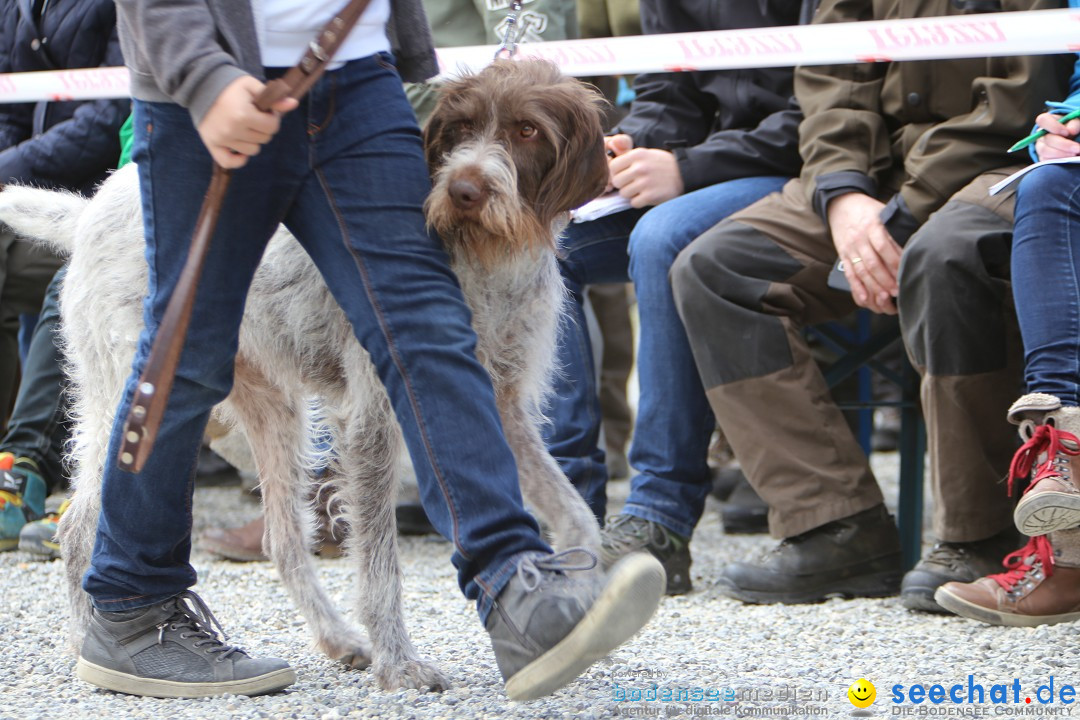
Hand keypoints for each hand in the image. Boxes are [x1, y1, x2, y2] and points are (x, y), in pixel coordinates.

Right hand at [197, 76, 298, 168]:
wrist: (201, 86)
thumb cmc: (230, 86)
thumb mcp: (252, 86)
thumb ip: (273, 98)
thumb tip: (293, 104)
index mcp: (243, 115)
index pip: (272, 126)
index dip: (272, 118)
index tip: (264, 111)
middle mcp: (232, 130)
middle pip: (264, 139)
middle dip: (263, 128)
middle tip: (253, 117)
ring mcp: (221, 139)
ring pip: (252, 150)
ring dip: (253, 140)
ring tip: (245, 126)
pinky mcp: (212, 145)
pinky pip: (229, 163)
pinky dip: (238, 159)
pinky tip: (240, 148)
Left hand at [607, 137, 683, 207]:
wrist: (684, 173)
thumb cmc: (660, 165)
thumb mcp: (645, 154)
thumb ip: (626, 157)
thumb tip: (607, 164)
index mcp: (637, 155)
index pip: (613, 167)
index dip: (617, 173)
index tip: (625, 175)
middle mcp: (640, 167)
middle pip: (616, 181)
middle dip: (623, 184)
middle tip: (634, 183)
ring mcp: (645, 182)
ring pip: (624, 193)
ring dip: (631, 194)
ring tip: (642, 189)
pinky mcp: (651, 196)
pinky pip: (634, 203)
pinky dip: (639, 201)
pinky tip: (648, 195)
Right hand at [826, 192, 901, 314]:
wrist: (841, 205)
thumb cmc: (868, 210)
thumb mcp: (884, 212)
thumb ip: (896, 228)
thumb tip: (915, 243)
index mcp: (872, 225)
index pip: (884, 246)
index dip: (895, 262)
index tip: (905, 273)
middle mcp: (859, 238)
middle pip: (872, 263)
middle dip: (886, 279)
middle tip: (898, 291)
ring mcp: (850, 249)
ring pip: (861, 271)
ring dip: (874, 286)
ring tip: (886, 298)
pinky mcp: (843, 257)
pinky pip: (850, 275)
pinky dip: (856, 288)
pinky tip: (864, 299)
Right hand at [1033, 112, 1079, 160]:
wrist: (1071, 138)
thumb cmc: (1072, 127)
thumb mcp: (1075, 122)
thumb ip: (1074, 124)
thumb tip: (1071, 131)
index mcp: (1047, 122)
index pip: (1043, 120)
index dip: (1053, 126)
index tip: (1067, 132)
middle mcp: (1041, 135)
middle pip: (1047, 139)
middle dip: (1063, 145)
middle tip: (1077, 148)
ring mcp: (1040, 147)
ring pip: (1045, 152)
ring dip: (1061, 154)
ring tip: (1075, 154)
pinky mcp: (1042, 158)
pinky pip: (1047, 161)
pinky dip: (1058, 160)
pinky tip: (1069, 159)